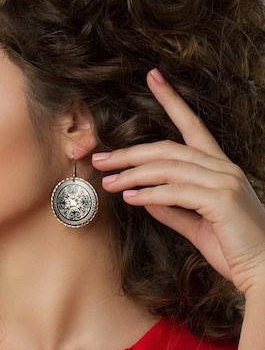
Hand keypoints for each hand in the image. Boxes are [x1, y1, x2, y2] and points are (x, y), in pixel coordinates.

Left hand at [92, 69, 264, 296]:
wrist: (263, 271)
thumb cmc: (233, 248)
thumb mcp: (195, 222)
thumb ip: (171, 208)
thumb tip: (144, 196)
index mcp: (219, 167)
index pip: (192, 125)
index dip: (172, 100)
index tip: (153, 78)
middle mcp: (223, 168)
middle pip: (168, 148)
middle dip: (130, 152)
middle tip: (101, 158)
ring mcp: (224, 181)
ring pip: (167, 167)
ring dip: (132, 174)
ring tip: (108, 181)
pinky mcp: (221, 200)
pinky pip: (175, 191)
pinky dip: (148, 193)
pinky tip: (129, 197)